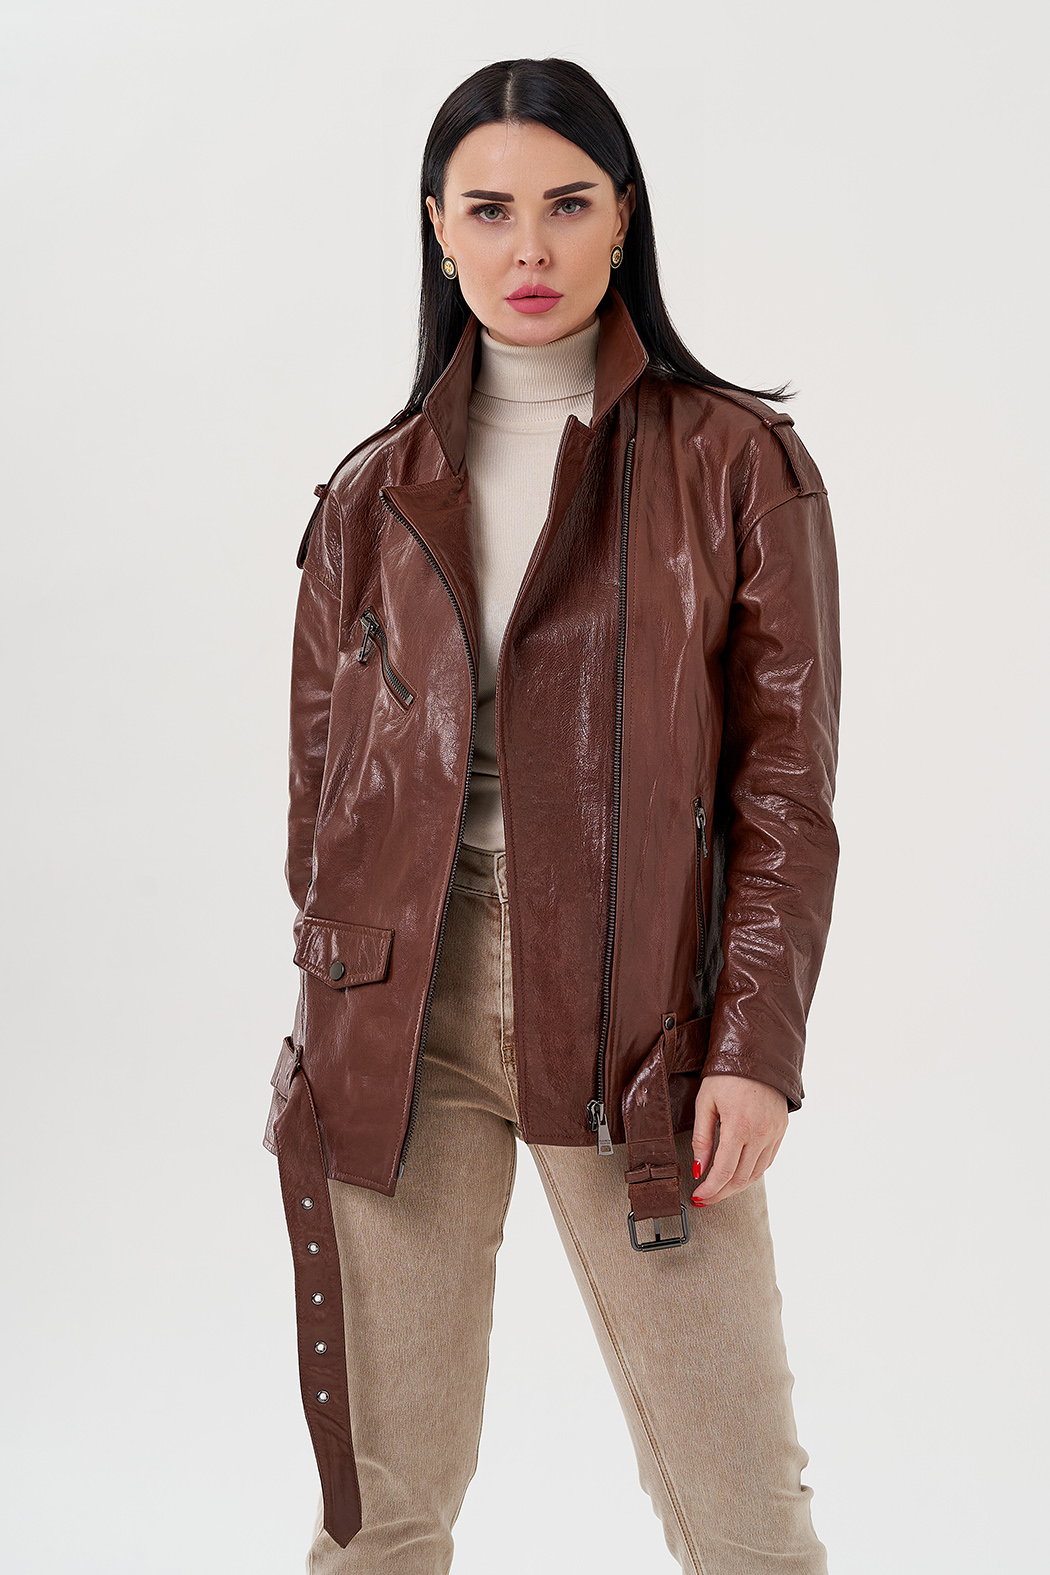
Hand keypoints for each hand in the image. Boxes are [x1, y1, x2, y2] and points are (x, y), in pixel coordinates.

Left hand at [690, 1074, 788, 1206]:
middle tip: (705, 1199)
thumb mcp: (705, 1102)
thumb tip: (699, 1168)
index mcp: (739, 1126)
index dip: (710, 1189)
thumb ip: (702, 1139)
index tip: (698, 1196)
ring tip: (719, 1190)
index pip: (724, 1171)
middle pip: (741, 1178)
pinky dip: (752, 1173)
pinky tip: (739, 1175)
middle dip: (721, 1193)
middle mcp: (761, 1133)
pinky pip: (767, 1161)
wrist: (758, 1054)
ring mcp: (774, 1133)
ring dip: (737, 1187)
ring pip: (756, 1174)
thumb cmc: (727, 1074)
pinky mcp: (781, 1130)